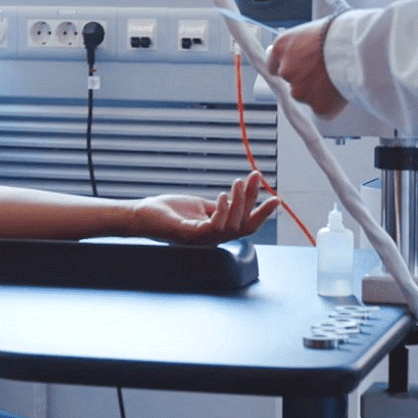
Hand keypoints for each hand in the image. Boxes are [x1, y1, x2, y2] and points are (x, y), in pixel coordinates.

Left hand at [130, 171, 276, 245]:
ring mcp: (202, 239)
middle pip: (244, 226)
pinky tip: (223, 195)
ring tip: (238, 181)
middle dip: (255, 203)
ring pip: (232, 226)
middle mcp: (213, 238)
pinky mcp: (190, 235)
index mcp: (217, 231)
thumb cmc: (168, 211)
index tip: (275, 196)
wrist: (141, 215)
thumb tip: (237, 199)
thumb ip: (219, 207)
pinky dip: (222, 211)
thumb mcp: (199, 206)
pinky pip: (213, 227)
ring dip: (239, 202)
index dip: (262, 213)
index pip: (246, 225)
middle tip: (258, 178)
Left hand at [267, 20, 347, 116]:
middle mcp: (285, 71)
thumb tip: (296, 54)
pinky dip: (331, 104)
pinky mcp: (316, 106)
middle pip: (291, 82)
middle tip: (324, 71)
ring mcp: (299, 91)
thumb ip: (299, 46)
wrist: (356, 47)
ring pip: (306, 96)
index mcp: (281, 48)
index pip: (274, 66)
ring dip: (318, 92)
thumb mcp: (311, 31)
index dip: (289, 67)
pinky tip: (341, 90)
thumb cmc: (339, 33)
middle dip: (305, 79)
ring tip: (336, 77)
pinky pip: (323, 109)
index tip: (297, 68)